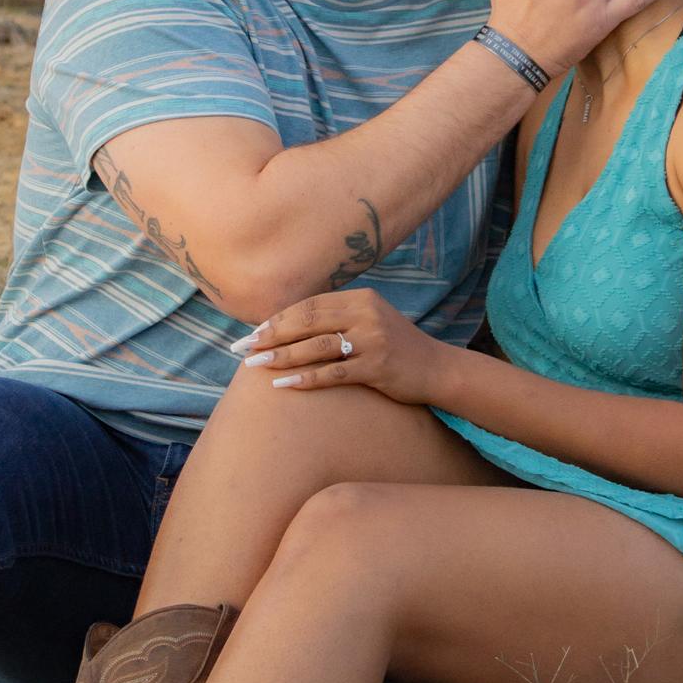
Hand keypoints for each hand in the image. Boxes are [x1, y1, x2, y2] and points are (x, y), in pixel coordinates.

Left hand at [232, 288, 446, 405]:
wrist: (436, 369)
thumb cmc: (396, 348)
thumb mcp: (370, 322)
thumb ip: (338, 319)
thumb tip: (289, 327)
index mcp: (362, 298)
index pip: (311, 305)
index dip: (279, 318)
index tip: (254, 332)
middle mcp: (366, 314)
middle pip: (309, 321)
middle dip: (273, 335)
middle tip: (245, 348)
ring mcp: (373, 340)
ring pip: (317, 346)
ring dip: (282, 356)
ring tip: (256, 366)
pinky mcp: (377, 367)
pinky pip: (333, 373)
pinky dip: (305, 378)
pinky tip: (283, 385)